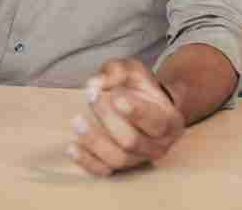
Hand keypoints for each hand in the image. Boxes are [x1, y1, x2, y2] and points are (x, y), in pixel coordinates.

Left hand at [66, 58, 184, 176]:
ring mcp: (140, 160)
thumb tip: (95, 83)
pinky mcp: (122, 168)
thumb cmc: (139, 87)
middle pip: (132, 141)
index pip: (155, 122)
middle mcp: (158, 146)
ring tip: (77, 121)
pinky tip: (72, 147)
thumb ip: (117, 72)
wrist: (144, 106)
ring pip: (118, 159)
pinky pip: (104, 171)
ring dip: (94, 141)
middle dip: (108, 118)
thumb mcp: (133, 70)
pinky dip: (86, 161)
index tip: (116, 95)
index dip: (135, 111)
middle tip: (91, 96)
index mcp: (170, 121)